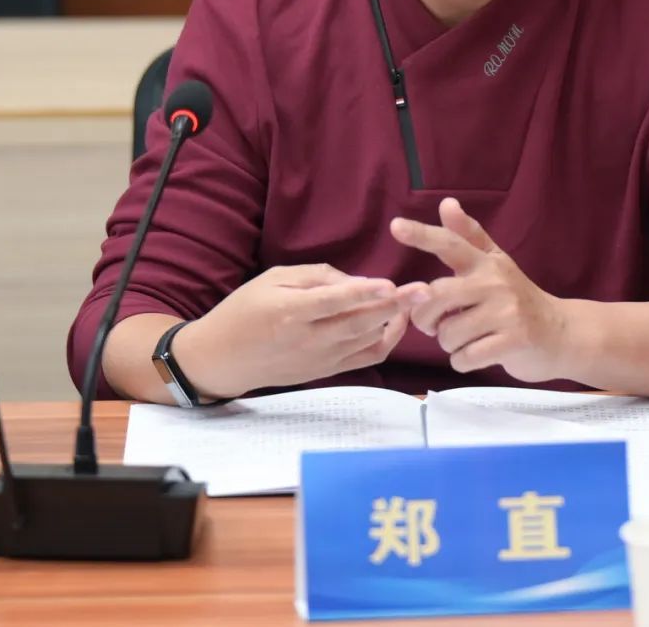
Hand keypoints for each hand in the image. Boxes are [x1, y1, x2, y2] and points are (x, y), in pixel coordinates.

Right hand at [179, 263, 425, 398]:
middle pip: (359, 323)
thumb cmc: (246, 310)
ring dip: (394, 320)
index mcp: (290, 313)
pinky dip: (385, 341)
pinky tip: (396, 322)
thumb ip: (316, 277)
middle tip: (424, 290)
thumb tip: (356, 281)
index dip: (364, 293)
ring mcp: (319, 360)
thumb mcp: (273, 279)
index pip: (334, 303)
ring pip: (367, 341)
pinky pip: (365, 358)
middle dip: (395, 306)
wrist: (223, 359)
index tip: (390, 284)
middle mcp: (308, 340)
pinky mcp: (327, 372)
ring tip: (415, 299)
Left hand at [390, 198, 567, 382]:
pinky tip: (475, 355)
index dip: (422, 235)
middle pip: (436, 296)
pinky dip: (462, 361)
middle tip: (435, 326)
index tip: (395, 226)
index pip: (451, 244)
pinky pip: (465, 357)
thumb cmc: (519, 298)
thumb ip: (468, 236)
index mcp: (486, 263)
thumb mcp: (496, 263)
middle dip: (425, 318)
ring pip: (448, 334)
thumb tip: (446, 204)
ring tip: (465, 339)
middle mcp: (495, 283)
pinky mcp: (514, 341)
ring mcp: (506, 312)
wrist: (561, 333)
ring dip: (448, 344)